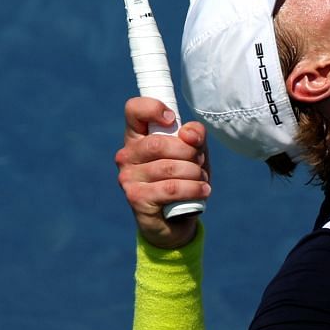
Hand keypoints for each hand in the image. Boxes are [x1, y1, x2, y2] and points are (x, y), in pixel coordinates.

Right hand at [116, 96, 210, 250]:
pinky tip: (202, 191)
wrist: (174, 221)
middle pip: (159, 143)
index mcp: (137, 137)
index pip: (134, 110)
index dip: (153, 108)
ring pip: (169, 167)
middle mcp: (127, 155)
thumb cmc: (183, 178)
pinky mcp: (136, 198)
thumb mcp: (194, 153)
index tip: (172, 120)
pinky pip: (171, 188)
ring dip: (195, 173)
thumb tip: (189, 134)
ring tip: (201, 180)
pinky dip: (193, 188)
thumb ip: (195, 136)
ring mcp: (128, 177)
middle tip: (199, 162)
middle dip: (189, 152)